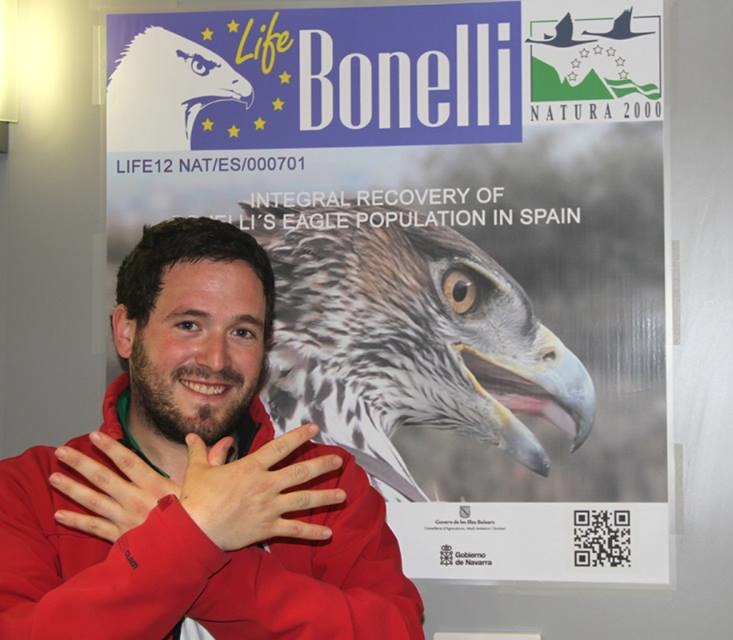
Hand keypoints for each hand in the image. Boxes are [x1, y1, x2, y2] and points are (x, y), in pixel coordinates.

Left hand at [49, 431, 232, 541]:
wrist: (191, 554)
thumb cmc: (201, 518)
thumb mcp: (207, 487)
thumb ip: (211, 460)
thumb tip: (225, 440)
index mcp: (155, 483)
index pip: (128, 460)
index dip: (110, 446)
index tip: (94, 434)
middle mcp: (136, 499)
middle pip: (103, 477)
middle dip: (80, 463)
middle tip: (61, 452)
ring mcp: (125, 519)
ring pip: (93, 501)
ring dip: (71, 489)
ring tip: (53, 478)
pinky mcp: (120, 538)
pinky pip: (93, 528)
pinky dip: (75, 521)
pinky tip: (59, 514)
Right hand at [180, 424, 345, 550]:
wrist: (194, 530)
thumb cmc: (196, 498)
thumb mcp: (197, 470)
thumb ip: (201, 451)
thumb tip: (191, 436)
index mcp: (251, 467)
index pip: (280, 447)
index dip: (299, 436)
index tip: (314, 429)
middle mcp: (265, 485)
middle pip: (301, 472)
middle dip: (322, 465)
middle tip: (339, 461)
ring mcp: (269, 507)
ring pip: (304, 500)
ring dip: (326, 497)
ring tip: (343, 495)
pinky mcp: (268, 528)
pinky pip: (294, 530)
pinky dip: (312, 532)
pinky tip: (328, 533)